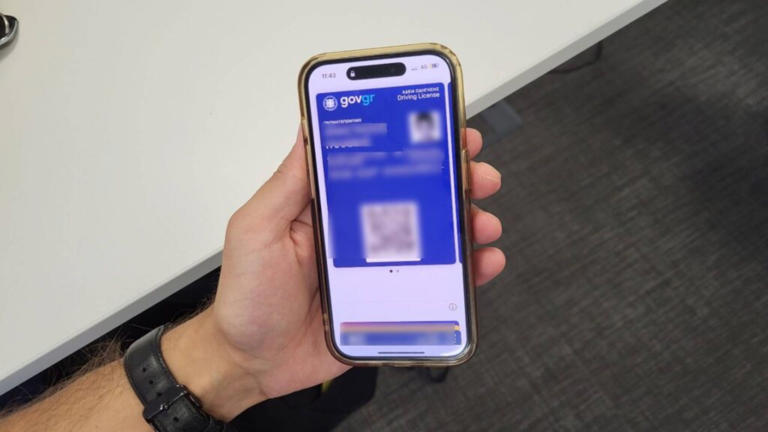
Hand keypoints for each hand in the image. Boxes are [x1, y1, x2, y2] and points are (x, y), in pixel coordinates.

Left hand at [162, 128, 504, 420]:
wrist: (252, 363)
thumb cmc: (247, 296)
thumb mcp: (256, 229)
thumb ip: (287, 184)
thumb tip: (310, 129)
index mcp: (329, 207)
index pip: (377, 164)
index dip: (411, 144)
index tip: (443, 127)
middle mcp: (359, 232)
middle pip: (416, 197)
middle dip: (453, 180)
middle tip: (477, 175)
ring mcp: (379, 268)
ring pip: (434, 238)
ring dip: (466, 223)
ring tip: (482, 222)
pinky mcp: (392, 302)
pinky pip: (435, 284)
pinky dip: (465, 273)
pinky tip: (481, 264)